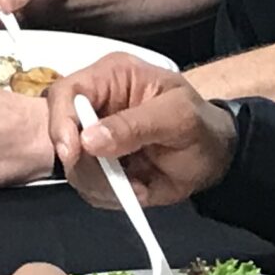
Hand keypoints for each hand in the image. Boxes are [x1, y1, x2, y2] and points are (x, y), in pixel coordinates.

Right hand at [47, 55, 237, 208]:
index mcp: (111, 78)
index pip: (66, 92)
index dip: (61, 121)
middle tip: (116, 181)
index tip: (72, 152)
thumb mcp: (178, 117)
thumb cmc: (200, 125)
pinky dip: (111, 196)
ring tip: (138, 186)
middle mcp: (95, 106)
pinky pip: (88, 188)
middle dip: (84, 163)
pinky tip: (139, 189)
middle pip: (61, 133)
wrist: (214, 159)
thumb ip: (135, 125)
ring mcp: (94, 140)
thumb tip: (89, 140)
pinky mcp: (99, 168)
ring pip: (73, 167)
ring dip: (101, 185)